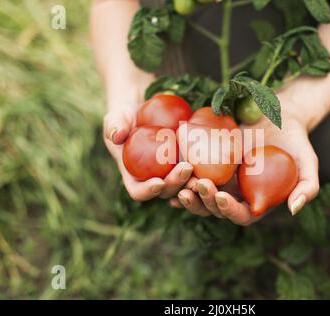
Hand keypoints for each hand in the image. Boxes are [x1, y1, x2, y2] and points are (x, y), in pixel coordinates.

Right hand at [103, 77, 193, 200]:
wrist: (144, 109)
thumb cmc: (126, 115)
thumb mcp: (116, 118)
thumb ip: (114, 125)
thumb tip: (117, 135)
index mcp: (133, 176)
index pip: (138, 192)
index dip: (148, 191)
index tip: (158, 182)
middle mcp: (153, 180)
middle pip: (165, 191)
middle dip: (176, 184)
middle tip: (187, 168)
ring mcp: (171, 173)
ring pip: (184, 187)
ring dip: (194, 183)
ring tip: (204, 173)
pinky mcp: (186, 163)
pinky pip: (197, 172)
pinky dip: (205, 172)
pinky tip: (216, 164)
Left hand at [169, 102, 319, 224]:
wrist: (280, 113)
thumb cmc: (296, 139)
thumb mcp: (308, 161)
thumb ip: (307, 187)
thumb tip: (293, 210)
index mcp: (258, 199)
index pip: (242, 216)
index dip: (229, 211)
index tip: (221, 195)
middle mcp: (237, 193)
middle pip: (215, 209)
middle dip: (203, 202)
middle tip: (195, 186)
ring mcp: (222, 179)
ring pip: (200, 195)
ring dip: (187, 193)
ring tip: (179, 182)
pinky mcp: (210, 162)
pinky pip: (193, 173)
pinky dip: (181, 175)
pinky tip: (172, 169)